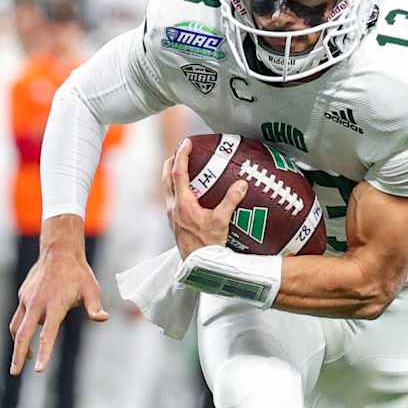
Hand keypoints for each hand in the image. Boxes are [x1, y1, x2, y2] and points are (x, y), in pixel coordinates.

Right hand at [8, 216, 107, 374]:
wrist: (59, 251)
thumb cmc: (79, 273)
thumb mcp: (92, 290)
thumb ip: (94, 307)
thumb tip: (103, 319)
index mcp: (54, 305)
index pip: (48, 334)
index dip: (43, 353)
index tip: (38, 369)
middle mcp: (37, 303)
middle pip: (23, 334)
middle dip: (18, 355)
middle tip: (15, 373)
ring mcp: (27, 299)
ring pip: (17, 326)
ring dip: (19, 343)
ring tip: (23, 359)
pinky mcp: (23, 295)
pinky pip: (21, 315)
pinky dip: (22, 327)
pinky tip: (30, 332)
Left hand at [166, 141, 246, 257]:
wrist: (198, 265)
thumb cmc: (209, 244)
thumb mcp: (222, 221)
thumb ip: (231, 200)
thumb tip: (242, 183)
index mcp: (183, 203)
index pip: (178, 172)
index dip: (181, 155)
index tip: (186, 142)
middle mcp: (173, 207)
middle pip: (165, 178)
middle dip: (170, 162)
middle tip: (179, 151)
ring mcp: (171, 215)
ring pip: (166, 189)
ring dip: (170, 175)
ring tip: (179, 167)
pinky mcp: (174, 223)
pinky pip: (171, 199)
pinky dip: (175, 188)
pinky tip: (187, 192)